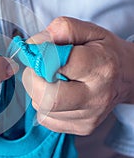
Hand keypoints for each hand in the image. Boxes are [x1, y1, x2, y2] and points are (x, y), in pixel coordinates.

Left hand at [22, 17, 133, 134]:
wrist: (125, 76)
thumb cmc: (103, 51)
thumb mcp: (88, 31)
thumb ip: (61, 30)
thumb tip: (33, 45)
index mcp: (101, 67)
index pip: (57, 64)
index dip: (40, 57)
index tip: (38, 51)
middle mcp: (96, 97)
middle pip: (47, 97)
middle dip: (33, 79)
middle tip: (39, 68)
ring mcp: (89, 117)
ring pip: (41, 107)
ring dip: (37, 90)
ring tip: (52, 79)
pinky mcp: (81, 127)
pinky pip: (45, 118)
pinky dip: (42, 104)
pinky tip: (56, 92)